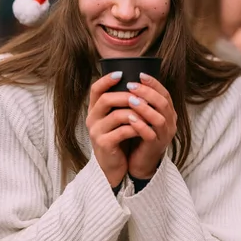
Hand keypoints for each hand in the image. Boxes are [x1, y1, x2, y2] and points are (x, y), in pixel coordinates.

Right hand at [86, 72, 140, 187]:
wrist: (114, 166)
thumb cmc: (119, 139)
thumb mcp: (117, 120)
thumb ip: (121, 104)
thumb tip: (138, 83)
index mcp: (95, 110)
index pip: (95, 89)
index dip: (107, 80)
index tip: (121, 73)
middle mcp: (92, 119)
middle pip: (106, 99)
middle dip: (126, 95)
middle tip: (141, 95)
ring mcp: (96, 132)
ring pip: (116, 115)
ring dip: (135, 112)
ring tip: (148, 111)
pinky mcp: (104, 144)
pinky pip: (122, 131)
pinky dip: (136, 127)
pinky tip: (145, 127)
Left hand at [124, 73, 176, 178]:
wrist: (140, 162)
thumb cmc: (140, 135)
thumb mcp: (144, 116)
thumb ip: (143, 101)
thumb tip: (131, 80)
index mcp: (169, 113)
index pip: (164, 94)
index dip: (154, 83)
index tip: (140, 74)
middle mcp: (170, 123)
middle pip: (163, 103)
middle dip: (147, 92)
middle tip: (131, 85)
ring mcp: (164, 136)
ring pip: (159, 119)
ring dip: (144, 108)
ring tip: (130, 100)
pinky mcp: (155, 147)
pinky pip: (150, 135)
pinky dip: (140, 126)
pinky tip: (130, 119)